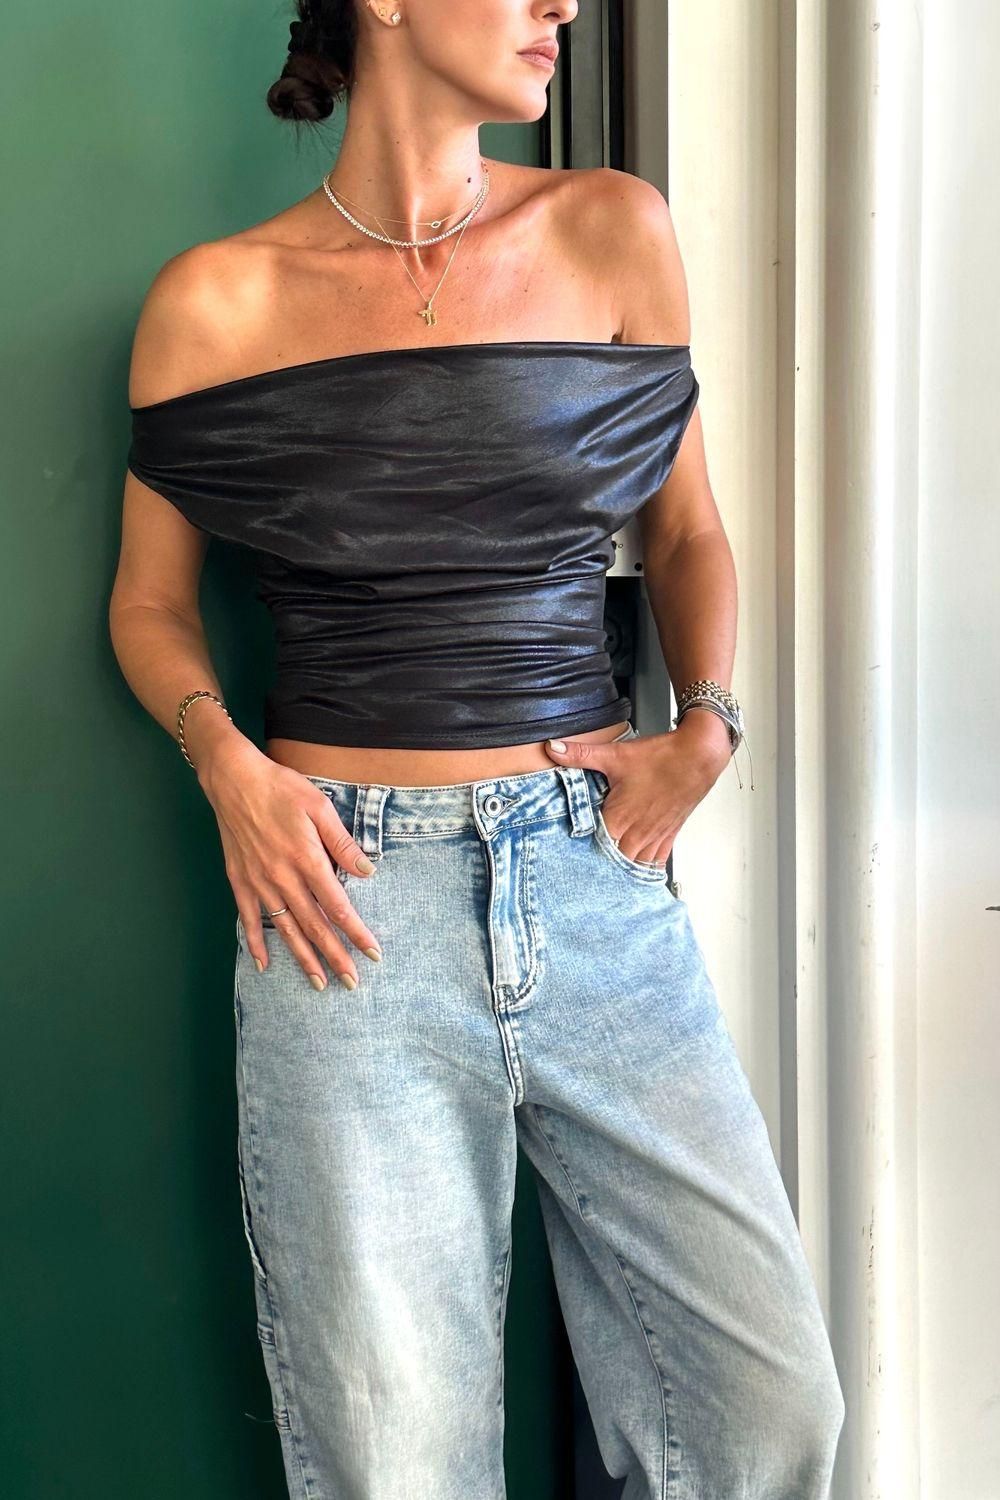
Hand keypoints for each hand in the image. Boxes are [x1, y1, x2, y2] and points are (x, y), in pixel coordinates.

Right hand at [198, 738, 383, 990]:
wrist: (234, 779)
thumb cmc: (281, 788)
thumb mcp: (320, 807)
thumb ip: (343, 844)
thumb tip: (368, 872)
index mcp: (307, 860)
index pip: (338, 907)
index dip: (357, 933)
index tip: (373, 954)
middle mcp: (283, 878)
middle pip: (314, 926)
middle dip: (335, 957)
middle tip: (352, 983)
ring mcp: (259, 882)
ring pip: (285, 929)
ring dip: (303, 958)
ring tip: (319, 983)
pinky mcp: (240, 881)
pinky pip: (250, 919)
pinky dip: (256, 943)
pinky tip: (265, 965)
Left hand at [542, 722, 728, 866]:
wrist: (699, 756)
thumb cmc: (661, 757)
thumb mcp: (615, 754)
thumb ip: (580, 755)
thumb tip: (552, 748)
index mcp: (621, 817)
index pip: (597, 849)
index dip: (583, 858)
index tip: (570, 865)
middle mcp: (638, 831)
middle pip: (616, 862)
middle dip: (602, 869)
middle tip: (586, 879)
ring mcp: (655, 834)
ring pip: (636, 865)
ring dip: (624, 872)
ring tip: (610, 883)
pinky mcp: (669, 832)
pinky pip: (657, 860)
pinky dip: (647, 868)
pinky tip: (640, 875)